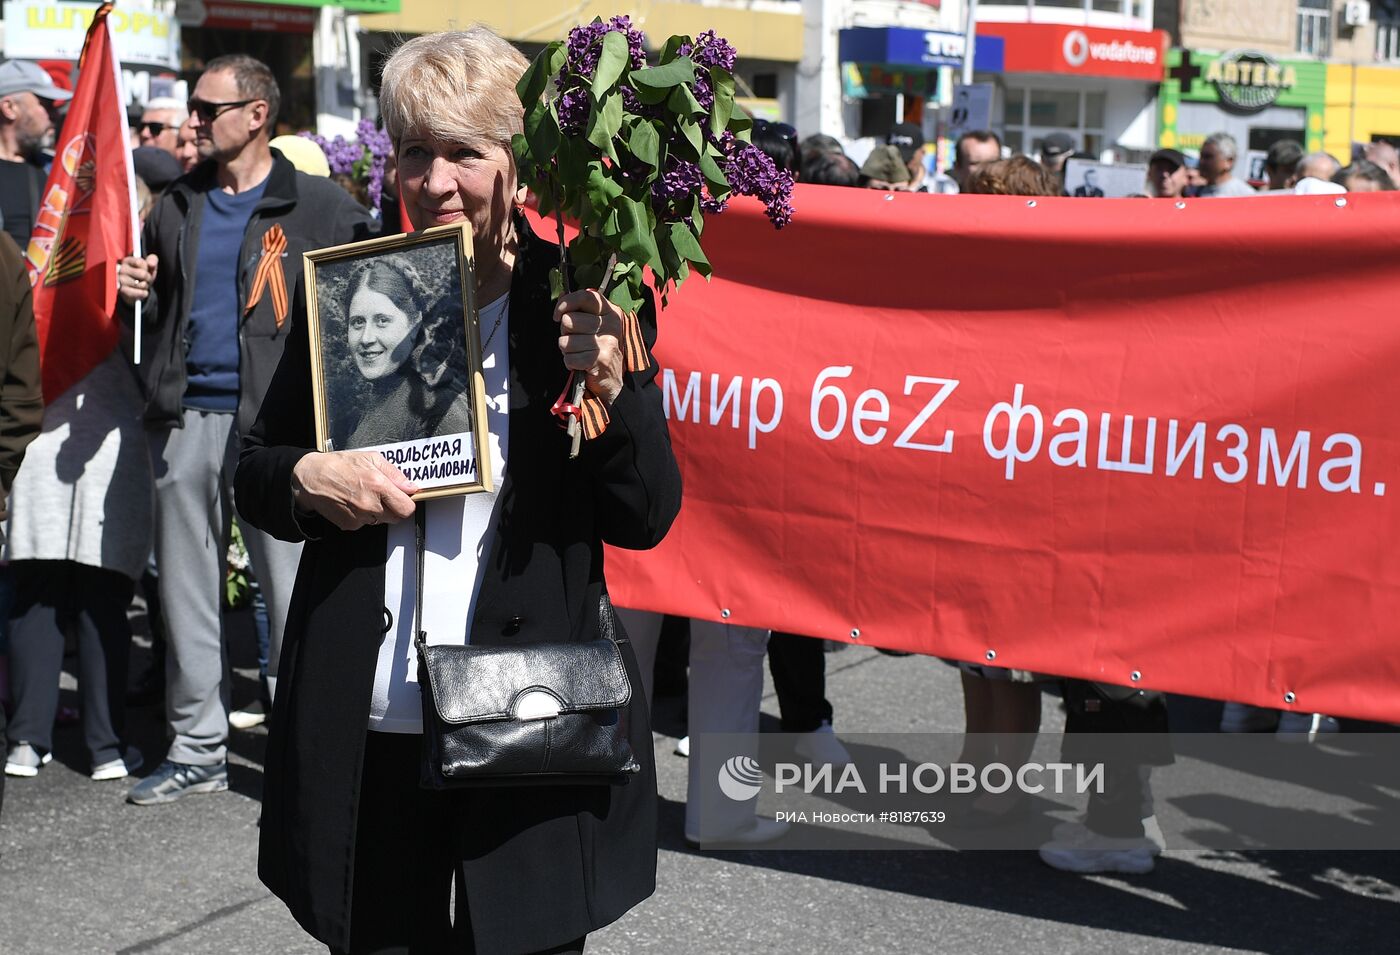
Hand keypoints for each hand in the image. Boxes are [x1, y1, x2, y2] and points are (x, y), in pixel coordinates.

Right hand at [117, 254, 157, 304]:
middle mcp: (121, 269)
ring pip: (142, 284)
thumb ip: (152, 260)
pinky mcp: (122, 291)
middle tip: (145, 278)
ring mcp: (120, 280)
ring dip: (146, 286)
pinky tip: (143, 291)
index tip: (145, 269)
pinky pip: (139, 293)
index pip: (140, 262)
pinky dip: (144, 293)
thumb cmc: (142, 274)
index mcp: (127, 260)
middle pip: (143, 274)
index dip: (147, 267)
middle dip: (148, 278)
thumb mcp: (149, 265)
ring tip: (142, 284)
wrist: (135, 289)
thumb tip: (151, 264)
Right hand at [290, 451, 418, 530]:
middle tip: (384, 496)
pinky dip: (363, 516)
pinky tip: (353, 502)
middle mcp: (370, 504)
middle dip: (394, 508)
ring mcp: (359, 517)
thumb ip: (394, 474)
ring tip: (364, 496)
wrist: (311, 477)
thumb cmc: (339, 465)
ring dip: (378, 512)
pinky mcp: (349, 525)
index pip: (407, 508)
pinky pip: (365, 524)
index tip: (403, 498)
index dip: (407, 503)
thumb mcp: (370, 458)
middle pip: (397, 518)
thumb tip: (410, 486)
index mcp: (378, 486)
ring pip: (381, 521)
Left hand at [555, 288, 625, 405]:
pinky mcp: (600, 360)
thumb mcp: (594, 325)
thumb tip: (562, 294)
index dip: (566, 303)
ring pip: (566, 341)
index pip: (585, 297)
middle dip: (565, 333)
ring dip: (567, 350)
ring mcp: (607, 342)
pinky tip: (581, 363)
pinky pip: (570, 358)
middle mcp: (611, 325)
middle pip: (569, 320)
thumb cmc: (599, 349)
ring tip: (579, 353)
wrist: (613, 379)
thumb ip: (580, 308)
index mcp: (610, 312)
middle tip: (576, 340)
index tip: (557, 314)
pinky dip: (570, 363)